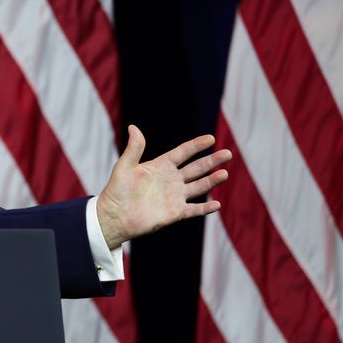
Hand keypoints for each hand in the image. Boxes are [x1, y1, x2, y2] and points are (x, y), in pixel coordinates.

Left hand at [95, 125, 231, 248]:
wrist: (114, 216)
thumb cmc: (117, 190)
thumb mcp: (125, 166)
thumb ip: (134, 148)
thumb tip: (133, 127)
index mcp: (161, 166)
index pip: (183, 152)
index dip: (196, 146)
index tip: (210, 138)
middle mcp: (171, 180)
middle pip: (196, 168)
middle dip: (212, 161)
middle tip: (228, 153)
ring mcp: (175, 196)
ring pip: (199, 186)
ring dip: (212, 180)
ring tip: (224, 174)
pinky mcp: (175, 213)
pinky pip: (194, 209)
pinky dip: (205, 208)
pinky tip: (216, 204)